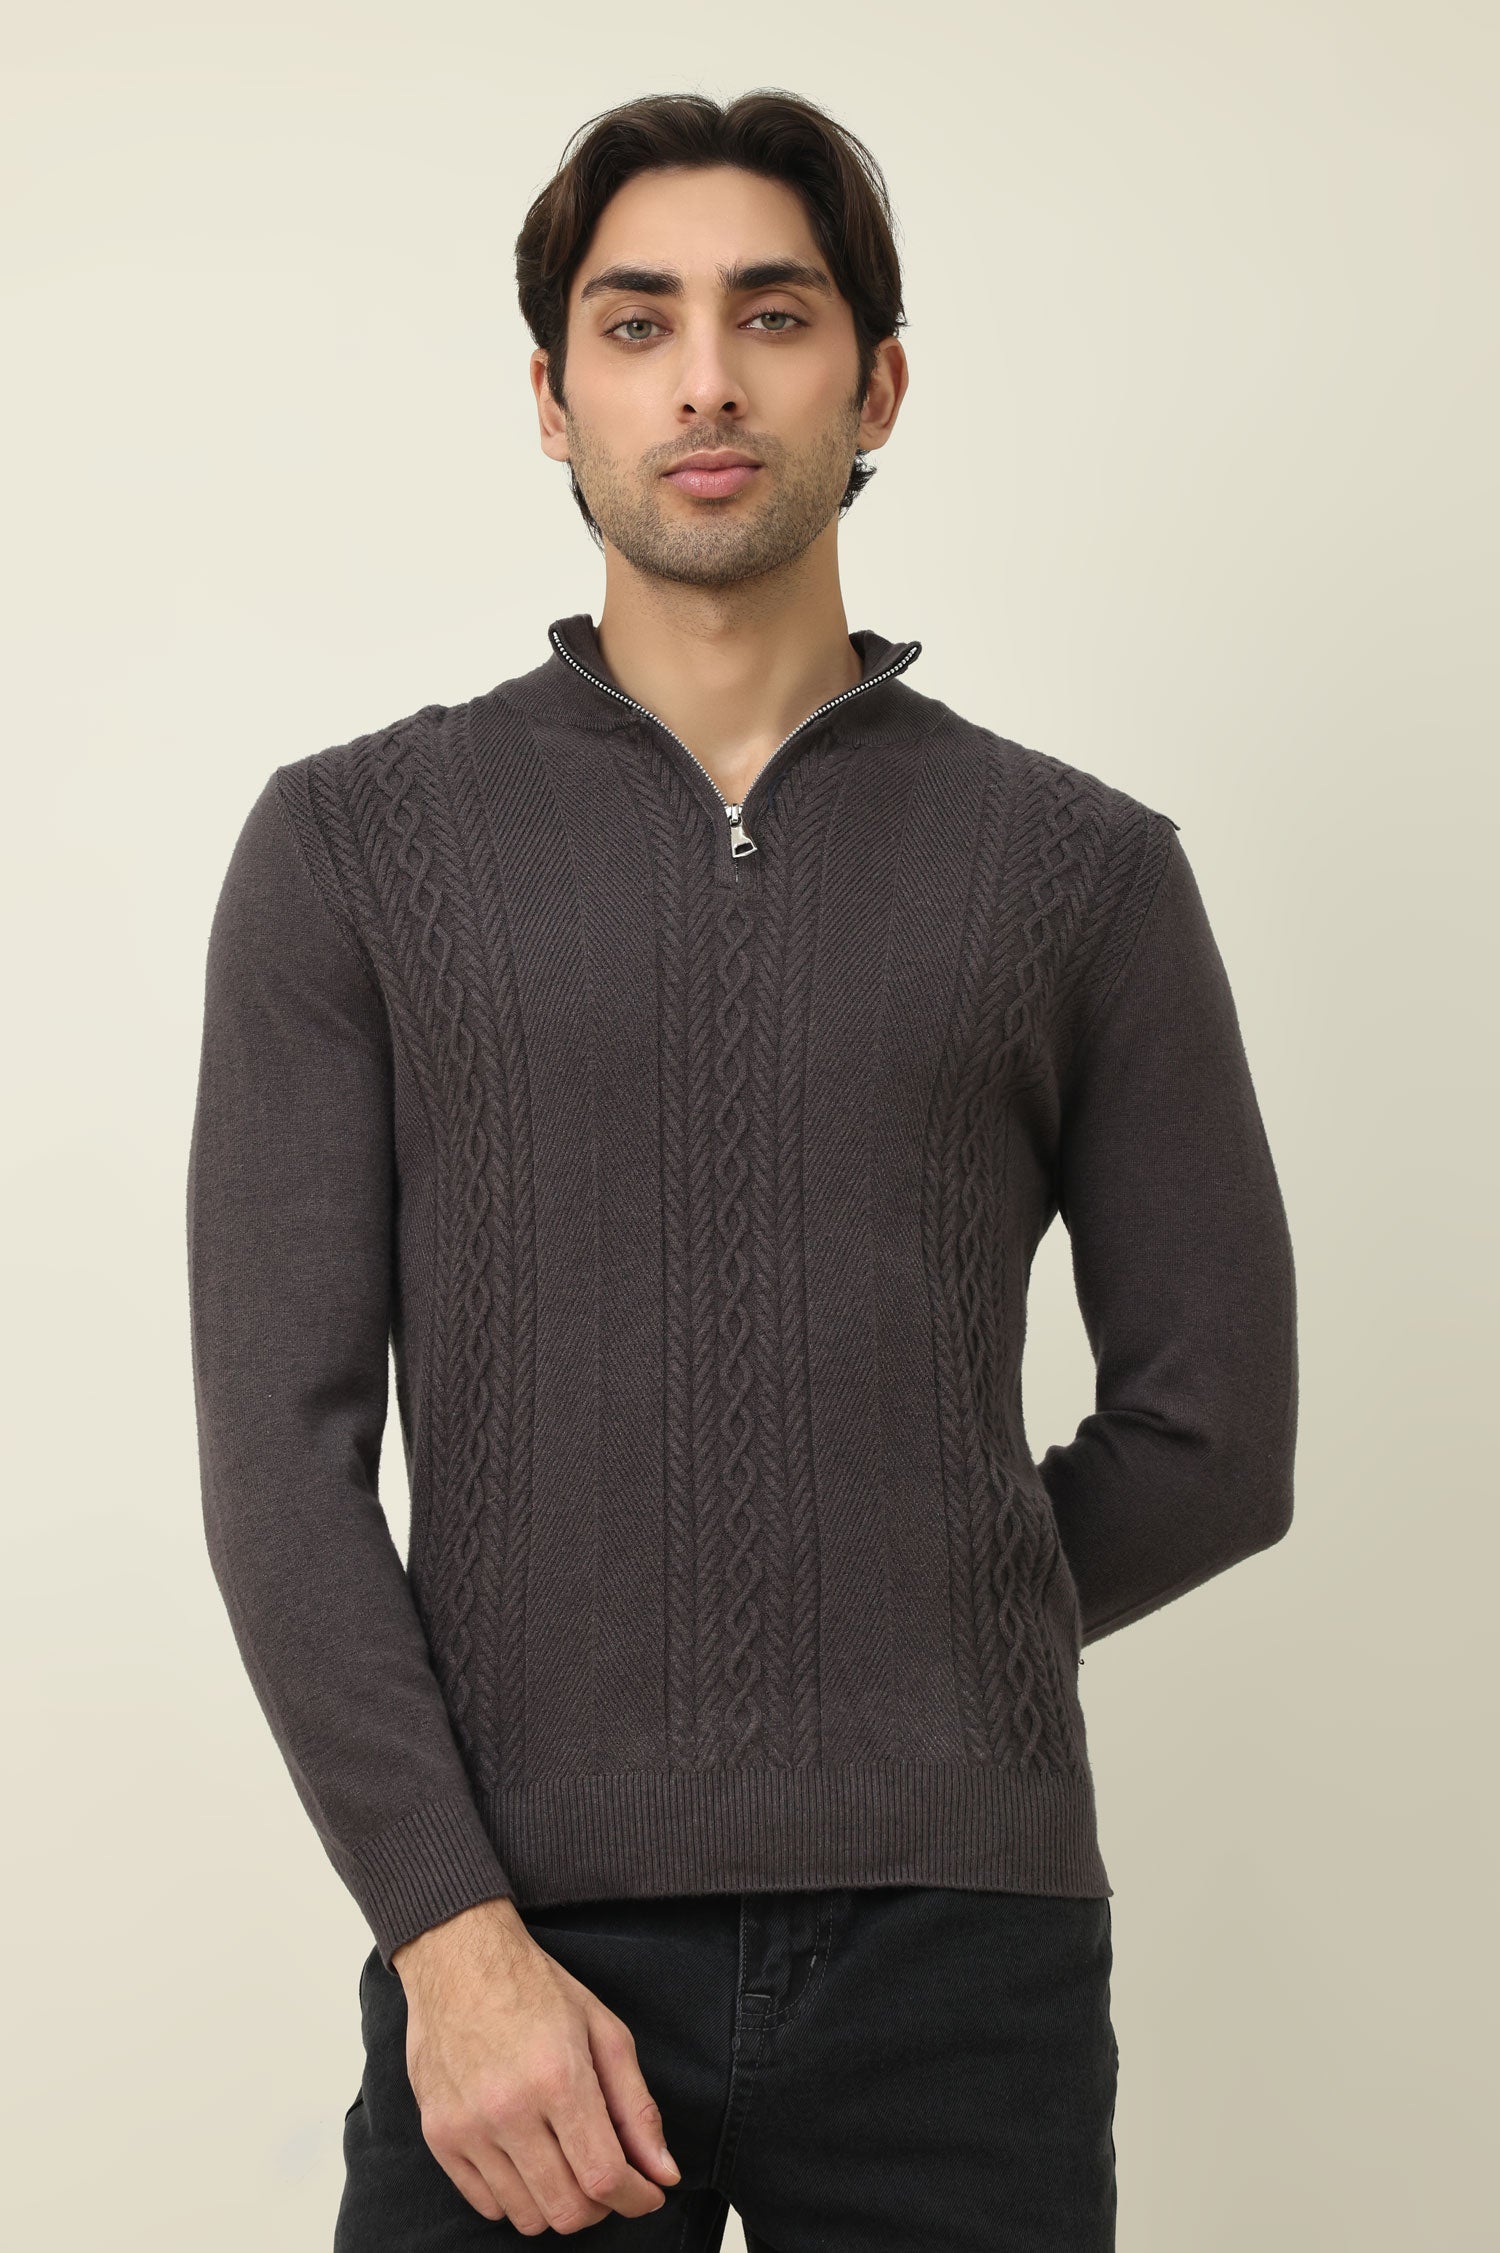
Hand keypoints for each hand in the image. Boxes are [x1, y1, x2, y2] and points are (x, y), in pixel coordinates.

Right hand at [392, 1899, 681, 2233]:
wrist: (458, 1959)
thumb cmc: (535, 1988)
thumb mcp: (603, 2031)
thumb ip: (637, 2107)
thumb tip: (664, 2173)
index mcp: (558, 2077)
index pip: (605, 2177)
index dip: (637, 2199)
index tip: (649, 2195)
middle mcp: (508, 2110)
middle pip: (567, 2210)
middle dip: (602, 2207)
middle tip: (610, 2178)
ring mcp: (467, 2128)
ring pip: (526, 2217)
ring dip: (559, 2205)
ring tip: (569, 2167)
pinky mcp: (438, 2137)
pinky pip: (487, 2205)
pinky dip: (518, 2198)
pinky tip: (530, 2162)